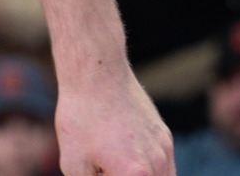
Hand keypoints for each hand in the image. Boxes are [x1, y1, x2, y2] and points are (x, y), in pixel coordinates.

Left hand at [56, 63, 172, 175]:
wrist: (96, 74)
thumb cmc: (81, 118)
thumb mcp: (74, 164)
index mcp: (135, 175)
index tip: (100, 175)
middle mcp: (157, 165)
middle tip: (105, 170)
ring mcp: (165, 150)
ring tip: (117, 166)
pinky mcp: (165, 137)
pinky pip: (166, 169)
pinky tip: (133, 169)